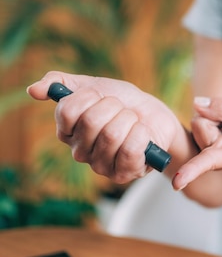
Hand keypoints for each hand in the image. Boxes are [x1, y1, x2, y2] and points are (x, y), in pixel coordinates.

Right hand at [27, 71, 181, 182]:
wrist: (155, 117)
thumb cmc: (122, 102)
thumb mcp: (93, 85)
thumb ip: (61, 83)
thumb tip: (32, 89)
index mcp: (67, 130)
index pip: (67, 110)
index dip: (89, 96)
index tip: (101, 95)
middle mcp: (79, 151)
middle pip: (91, 121)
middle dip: (114, 106)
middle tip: (121, 109)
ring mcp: (100, 165)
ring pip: (112, 134)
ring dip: (130, 119)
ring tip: (133, 121)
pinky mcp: (122, 173)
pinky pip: (130, 149)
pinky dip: (141, 134)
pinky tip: (142, 134)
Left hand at [173, 96, 221, 189]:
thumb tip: (195, 104)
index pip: (205, 162)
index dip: (190, 170)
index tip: (176, 183)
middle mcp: (212, 155)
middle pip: (199, 124)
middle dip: (215, 114)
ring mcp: (206, 147)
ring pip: (200, 117)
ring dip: (216, 114)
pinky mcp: (203, 138)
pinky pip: (202, 116)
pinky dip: (215, 114)